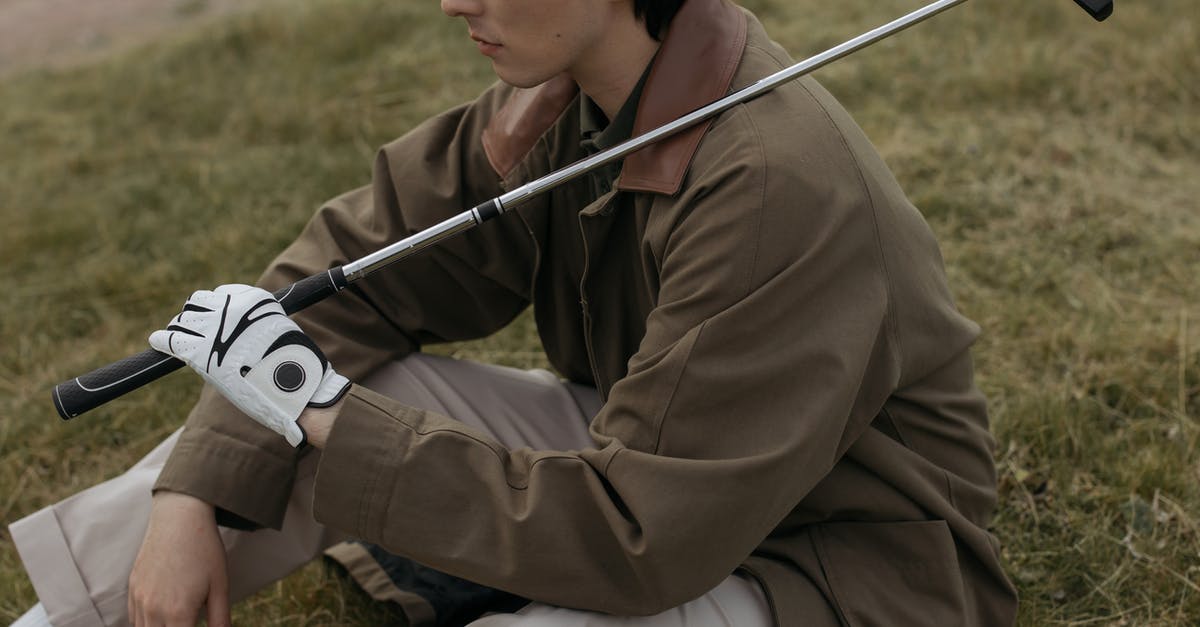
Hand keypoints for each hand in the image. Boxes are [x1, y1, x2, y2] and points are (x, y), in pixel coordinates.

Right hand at [128, 492, 229, 626]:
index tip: (195, 624)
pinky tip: (161, 617)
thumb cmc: (204, 550)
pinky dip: (145, 623)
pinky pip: (133, 618)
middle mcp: (153, 610)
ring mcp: (139, 599)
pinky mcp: (132, 588)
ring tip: (176, 619)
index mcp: (178, 613)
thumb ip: (220, 619)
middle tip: (188, 621)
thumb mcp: (220, 586)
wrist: (179, 518)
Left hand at [149, 284, 349, 446]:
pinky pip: (170, 339)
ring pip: (183, 319)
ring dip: (181, 327)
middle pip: (198, 302)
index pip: (222, 293)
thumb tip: (241, 331)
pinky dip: (162, 339)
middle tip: (194, 331)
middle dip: (195, 316)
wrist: (294, 388)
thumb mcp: (281, 332)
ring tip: (179, 337)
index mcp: (255, 299)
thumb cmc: (293, 366)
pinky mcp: (200, 352)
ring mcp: (214, 329)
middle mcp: (232, 308)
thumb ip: (259, 324)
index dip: (215, 307)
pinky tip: (157, 341)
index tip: (213, 318)